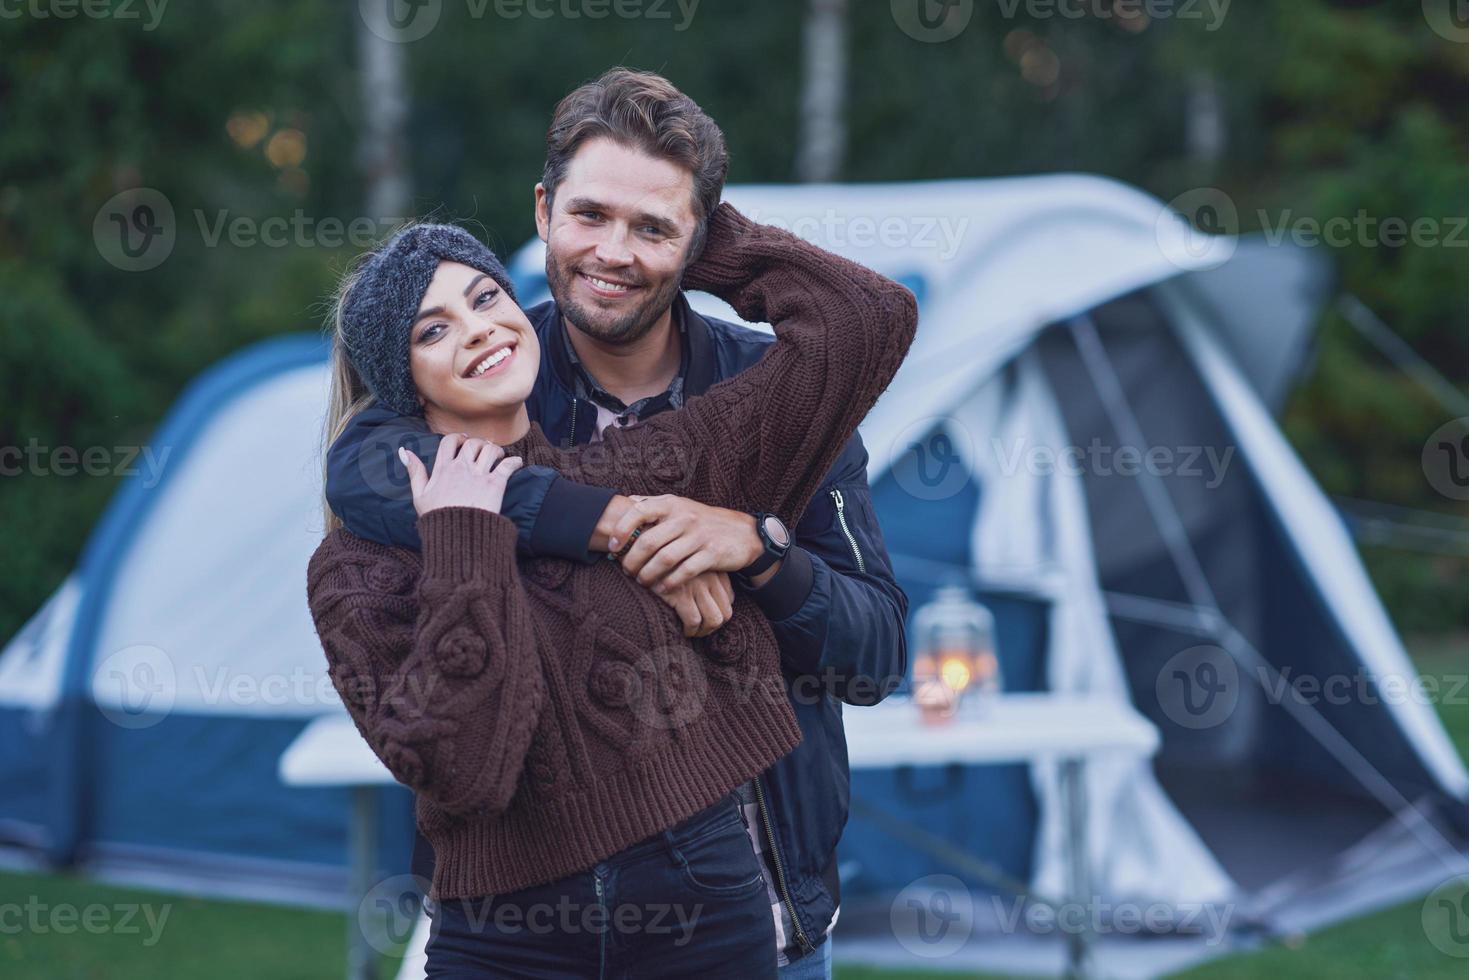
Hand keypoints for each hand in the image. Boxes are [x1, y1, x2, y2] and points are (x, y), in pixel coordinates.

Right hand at [400, 433, 523, 515]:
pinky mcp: (496, 484)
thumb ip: (415, 471)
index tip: (463, 440)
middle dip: (478, 443)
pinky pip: (508, 465)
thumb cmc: (438, 518)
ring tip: (498, 456)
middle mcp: (462, 468)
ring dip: (496, 449)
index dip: (457, 437)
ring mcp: (480, 475)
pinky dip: (515, 461)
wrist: (457, 536)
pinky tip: (516, 463)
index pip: (449, 441)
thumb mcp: (419, 495)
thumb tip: (404, 451)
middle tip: (482, 450)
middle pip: (472, 442)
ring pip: (491, 449)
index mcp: (443, 469)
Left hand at [608, 494, 763, 590]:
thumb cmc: (703, 521)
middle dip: (632, 560)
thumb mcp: (681, 505)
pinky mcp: (712, 554)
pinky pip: (685, 571)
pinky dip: (669, 583)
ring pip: (664, 559)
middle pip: (649, 541)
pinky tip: (662, 589)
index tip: (611, 546)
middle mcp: (685, 518)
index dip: (621, 529)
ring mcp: (700, 536)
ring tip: (641, 581)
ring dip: (648, 574)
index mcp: (673, 504)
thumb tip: (626, 501)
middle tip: (626, 570)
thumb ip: (654, 503)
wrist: (742, 532)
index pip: (639, 511)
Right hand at [655, 570, 734, 637]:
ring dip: (703, 631)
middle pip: (725, 612)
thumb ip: (706, 579)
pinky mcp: (680, 594)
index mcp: (714, 569)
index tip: (705, 618)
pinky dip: (689, 630)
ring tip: (691, 632)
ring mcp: (697, 586)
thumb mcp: (690, 565)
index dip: (719, 612)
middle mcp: (710, 577)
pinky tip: (681, 630)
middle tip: (699, 630)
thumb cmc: (666, 564)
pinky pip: (693, 621)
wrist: (643, 555)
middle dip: (713, 626)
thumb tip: (718, 603)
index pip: (729, 598)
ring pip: (713, 619)